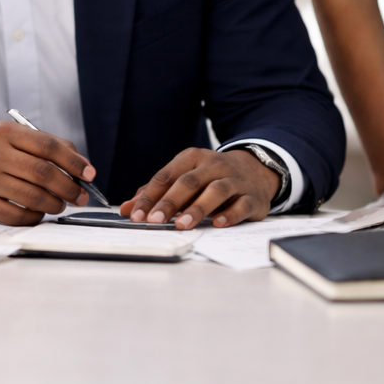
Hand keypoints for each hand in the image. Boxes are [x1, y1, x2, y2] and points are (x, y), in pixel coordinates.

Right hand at [0, 121, 94, 223]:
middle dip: (68, 187)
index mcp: (6, 133)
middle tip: (79, 196)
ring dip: (54, 204)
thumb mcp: (11, 136)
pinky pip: (16, 215)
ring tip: (61, 204)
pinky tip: (39, 213)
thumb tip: (81, 165)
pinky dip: (34, 217)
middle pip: (42, 173)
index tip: (89, 174)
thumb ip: (44, 145)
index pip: (47, 146)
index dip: (73, 161)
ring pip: (32, 196)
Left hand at [121, 146, 280, 229]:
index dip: (150, 196)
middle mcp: (213, 166)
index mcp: (192, 158)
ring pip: (215, 191)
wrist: (256, 170)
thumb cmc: (211, 177)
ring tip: (181, 224)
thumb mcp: (184, 177)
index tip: (136, 215)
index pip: (166, 176)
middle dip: (170, 202)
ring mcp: (234, 180)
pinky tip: (218, 224)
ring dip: (197, 208)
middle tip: (154, 220)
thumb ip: (156, 193)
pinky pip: (241, 204)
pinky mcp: (252, 197)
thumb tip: (127, 209)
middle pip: (188, 182)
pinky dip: (230, 214)